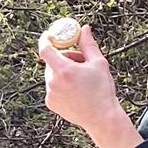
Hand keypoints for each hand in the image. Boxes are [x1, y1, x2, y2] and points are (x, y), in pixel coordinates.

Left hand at [39, 24, 136, 147]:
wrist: (101, 118)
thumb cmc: (102, 90)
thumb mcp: (98, 63)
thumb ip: (88, 44)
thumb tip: (84, 29)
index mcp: (64, 71)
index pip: (45, 49)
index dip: (46, 39)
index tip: (50, 35)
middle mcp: (53, 82)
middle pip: (52, 62)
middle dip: (64, 57)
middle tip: (80, 61)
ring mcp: (50, 94)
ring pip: (52, 74)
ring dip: (63, 71)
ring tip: (81, 79)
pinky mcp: (50, 103)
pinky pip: (53, 87)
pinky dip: (61, 84)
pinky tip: (76, 90)